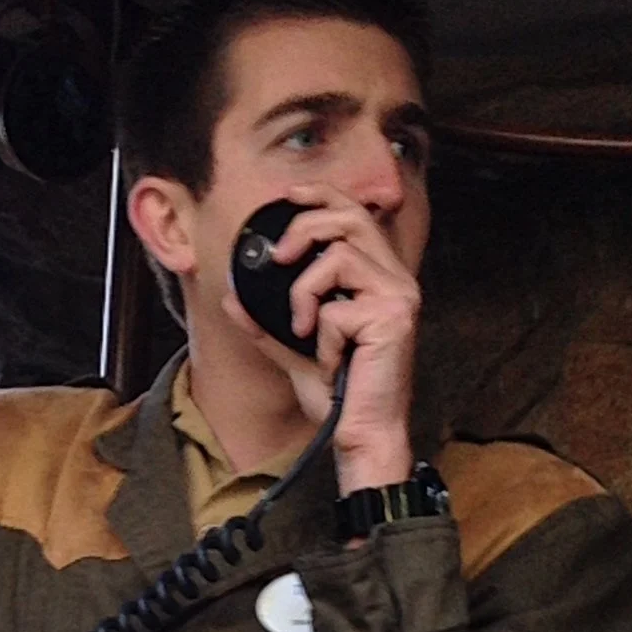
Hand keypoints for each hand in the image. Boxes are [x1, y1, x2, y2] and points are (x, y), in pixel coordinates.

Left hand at [221, 185, 418, 489]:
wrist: (361, 436)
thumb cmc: (338, 398)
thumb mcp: (294, 352)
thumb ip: (267, 322)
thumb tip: (232, 297)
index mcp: (378, 278)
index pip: (355, 213)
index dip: (321, 195)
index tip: (287, 196)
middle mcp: (395, 279)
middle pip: (348, 217)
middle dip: (303, 229)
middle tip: (277, 260)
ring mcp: (398, 296)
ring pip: (337, 256)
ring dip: (304, 293)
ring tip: (302, 330)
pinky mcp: (394, 317)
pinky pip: (336, 309)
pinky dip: (321, 338)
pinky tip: (332, 363)